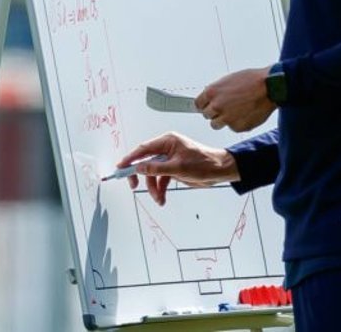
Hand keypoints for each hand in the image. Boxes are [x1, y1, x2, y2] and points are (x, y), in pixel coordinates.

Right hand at [116, 132, 238, 205]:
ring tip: (159, 198)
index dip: (130, 158)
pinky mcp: (175, 169)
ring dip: (154, 187)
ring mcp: (170, 159)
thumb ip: (156, 168)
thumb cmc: (204, 163)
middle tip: (134, 186)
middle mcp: (167, 148)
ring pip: (153, 174)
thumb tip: (139, 167)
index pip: (143, 149)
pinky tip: (162, 197)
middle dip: (142, 176)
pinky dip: (161, 189)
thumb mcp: (178, 167)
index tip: (121, 167)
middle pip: (146, 162)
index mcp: (168, 142)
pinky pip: (162, 179)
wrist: (220, 170)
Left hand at [195, 67, 276, 132]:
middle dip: (214, 112)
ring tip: (235, 111)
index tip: (207, 106)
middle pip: (206, 115)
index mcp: (212, 92)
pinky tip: (245, 113)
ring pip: (216, 124)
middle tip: (225, 107)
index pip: (198, 104)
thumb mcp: (228, 80)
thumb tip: (210, 98)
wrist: (269, 87)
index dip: (204, 104)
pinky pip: (232, 128)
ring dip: (222, 120)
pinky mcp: (237, 127)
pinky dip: (237, 123)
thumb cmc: (251, 80)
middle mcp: (217, 106)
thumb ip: (217, 91)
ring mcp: (227, 118)